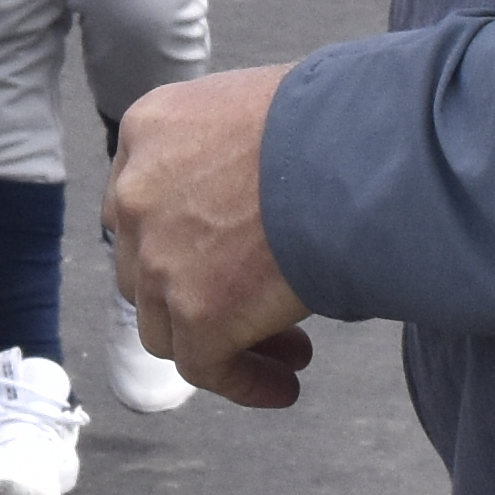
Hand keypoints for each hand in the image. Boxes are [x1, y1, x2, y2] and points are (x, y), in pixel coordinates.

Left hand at [105, 66, 314, 407]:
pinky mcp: (196, 312)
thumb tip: (259, 193)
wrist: (356, 152)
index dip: (181, 241)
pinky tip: (283, 386)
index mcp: (150, 130)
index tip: (227, 259)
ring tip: (287, 352)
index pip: (143, 201)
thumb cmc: (333, 119)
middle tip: (257, 306)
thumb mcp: (256, 108)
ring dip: (221, 341)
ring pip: (165, 325)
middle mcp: (138, 193)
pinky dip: (243, 382)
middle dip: (198, 292)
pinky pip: (205, 367)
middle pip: (146, 266)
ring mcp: (159, 257)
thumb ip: (232, 151)